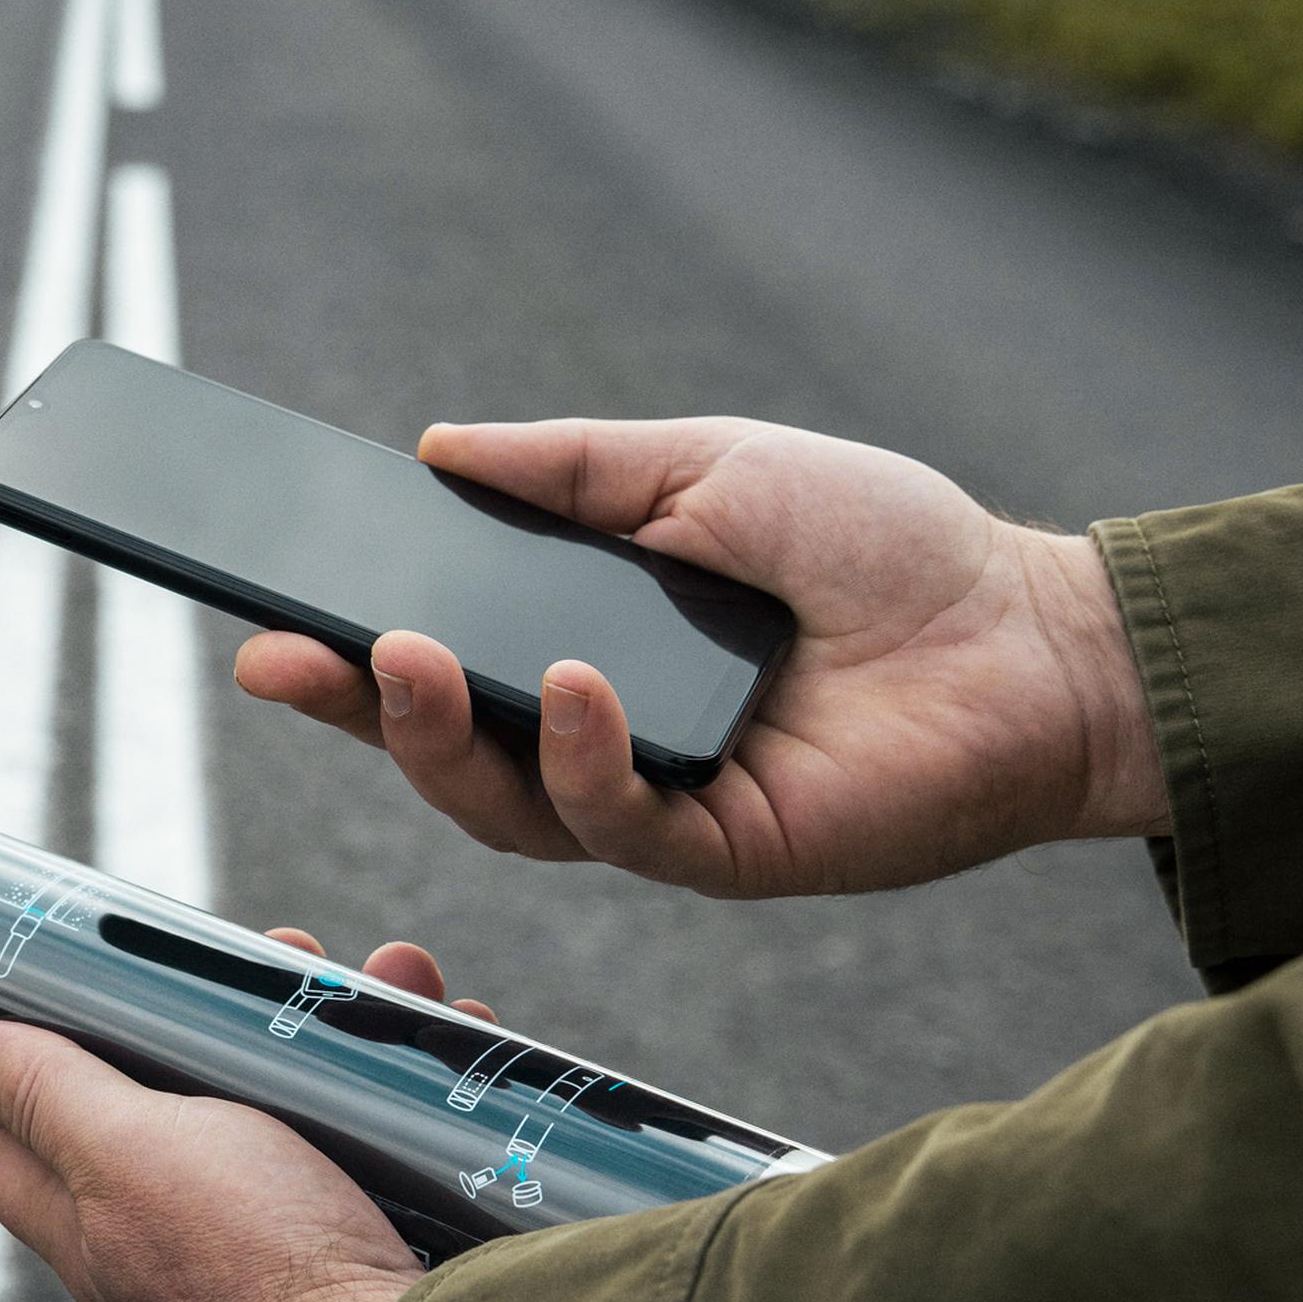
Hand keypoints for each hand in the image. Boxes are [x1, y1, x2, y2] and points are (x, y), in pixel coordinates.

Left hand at [0, 929, 473, 1301]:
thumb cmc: (257, 1270)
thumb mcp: (130, 1156)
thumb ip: (46, 1099)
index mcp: (89, 1224)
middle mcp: (168, 1242)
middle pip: (154, 1102)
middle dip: (190, 1013)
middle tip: (240, 947)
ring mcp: (267, 1251)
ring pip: (283, 1107)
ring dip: (323, 1033)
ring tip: (373, 979)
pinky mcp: (361, 1251)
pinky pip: (377, 1142)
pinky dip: (405, 1084)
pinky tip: (452, 1034)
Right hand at [233, 416, 1165, 898]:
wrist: (1033, 630)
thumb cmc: (884, 543)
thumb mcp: (705, 464)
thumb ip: (573, 468)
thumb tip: (438, 448)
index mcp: (587, 647)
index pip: (441, 663)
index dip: (348, 654)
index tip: (269, 619)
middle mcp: (603, 738)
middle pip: (441, 749)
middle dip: (351, 710)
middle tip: (285, 658)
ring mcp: (658, 805)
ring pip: (506, 807)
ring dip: (439, 740)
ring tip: (405, 660)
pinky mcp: (725, 853)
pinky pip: (620, 829)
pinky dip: (583, 761)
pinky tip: (579, 691)